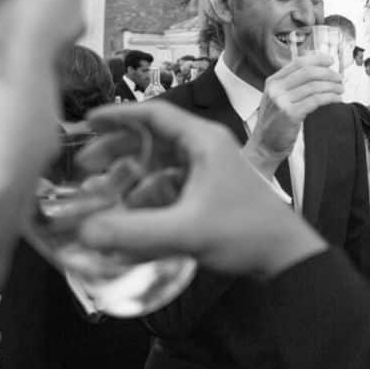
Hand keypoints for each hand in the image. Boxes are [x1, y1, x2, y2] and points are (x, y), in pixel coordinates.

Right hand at [77, 102, 326, 276]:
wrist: (284, 255)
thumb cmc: (243, 232)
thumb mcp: (185, 231)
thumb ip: (133, 233)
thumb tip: (85, 232)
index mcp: (204, 142)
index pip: (155, 113)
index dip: (118, 115)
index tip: (87, 121)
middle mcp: (207, 149)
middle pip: (153, 137)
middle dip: (118, 148)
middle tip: (85, 165)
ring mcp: (210, 170)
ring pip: (161, 163)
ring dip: (132, 175)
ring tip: (103, 195)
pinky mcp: (211, 192)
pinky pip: (172, 184)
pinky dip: (149, 194)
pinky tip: (131, 217)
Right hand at [243, 54, 343, 175]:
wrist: (264, 146)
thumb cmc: (274, 124)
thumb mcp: (277, 98)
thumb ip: (291, 84)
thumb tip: (316, 68)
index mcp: (273, 82)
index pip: (298, 62)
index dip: (317, 59)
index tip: (330, 61)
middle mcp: (276, 89)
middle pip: (308, 72)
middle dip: (328, 73)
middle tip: (339, 78)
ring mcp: (282, 102)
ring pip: (314, 86)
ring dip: (332, 86)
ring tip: (340, 89)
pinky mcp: (290, 114)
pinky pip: (316, 100)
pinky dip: (329, 98)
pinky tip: (336, 99)